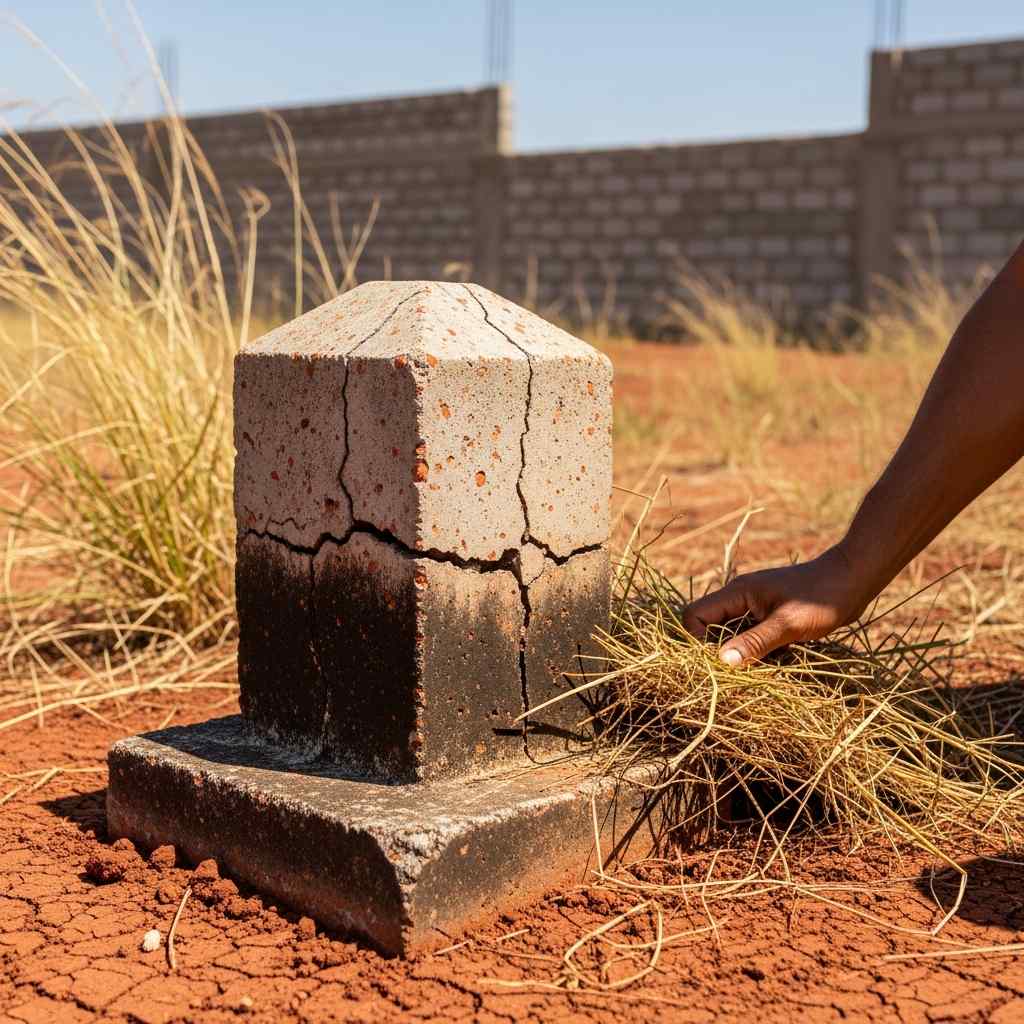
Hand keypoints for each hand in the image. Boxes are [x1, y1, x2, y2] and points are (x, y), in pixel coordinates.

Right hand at [682, 546, 875, 665]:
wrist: (853, 578)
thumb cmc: (822, 596)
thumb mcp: (788, 624)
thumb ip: (754, 642)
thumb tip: (722, 662)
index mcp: (737, 593)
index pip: (695, 615)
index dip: (696, 641)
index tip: (717, 663)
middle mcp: (739, 599)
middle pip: (709, 627)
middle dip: (718, 652)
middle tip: (739, 672)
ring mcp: (754, 608)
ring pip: (730, 636)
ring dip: (741, 654)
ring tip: (764, 666)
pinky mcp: (769, 617)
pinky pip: (750, 638)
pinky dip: (758, 652)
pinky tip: (778, 659)